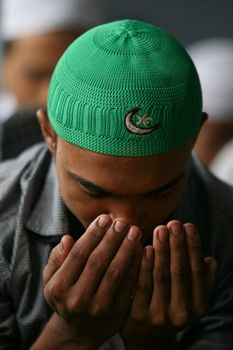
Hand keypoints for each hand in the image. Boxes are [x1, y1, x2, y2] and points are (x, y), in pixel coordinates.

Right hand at [43, 214, 142, 348]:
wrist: (80, 330)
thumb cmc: (66, 295)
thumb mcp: (52, 279)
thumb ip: (57, 259)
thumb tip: (67, 239)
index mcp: (59, 287)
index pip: (79, 255)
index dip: (93, 234)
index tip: (104, 218)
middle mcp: (78, 299)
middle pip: (98, 261)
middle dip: (112, 239)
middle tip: (122, 221)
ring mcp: (98, 308)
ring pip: (115, 272)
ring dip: (127, 249)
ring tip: (134, 231)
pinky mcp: (117, 313)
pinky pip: (129, 284)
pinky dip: (136, 265)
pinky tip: (140, 249)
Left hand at [121, 221, 216, 349]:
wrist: (148, 338)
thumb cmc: (172, 307)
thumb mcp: (191, 298)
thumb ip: (202, 281)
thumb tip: (211, 260)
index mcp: (198, 306)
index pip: (197, 271)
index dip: (193, 247)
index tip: (188, 226)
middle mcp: (182, 313)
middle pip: (180, 272)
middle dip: (177, 245)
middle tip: (174, 223)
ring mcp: (160, 316)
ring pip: (161, 276)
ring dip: (162, 250)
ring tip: (160, 229)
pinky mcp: (138, 315)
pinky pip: (141, 285)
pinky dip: (143, 264)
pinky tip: (144, 247)